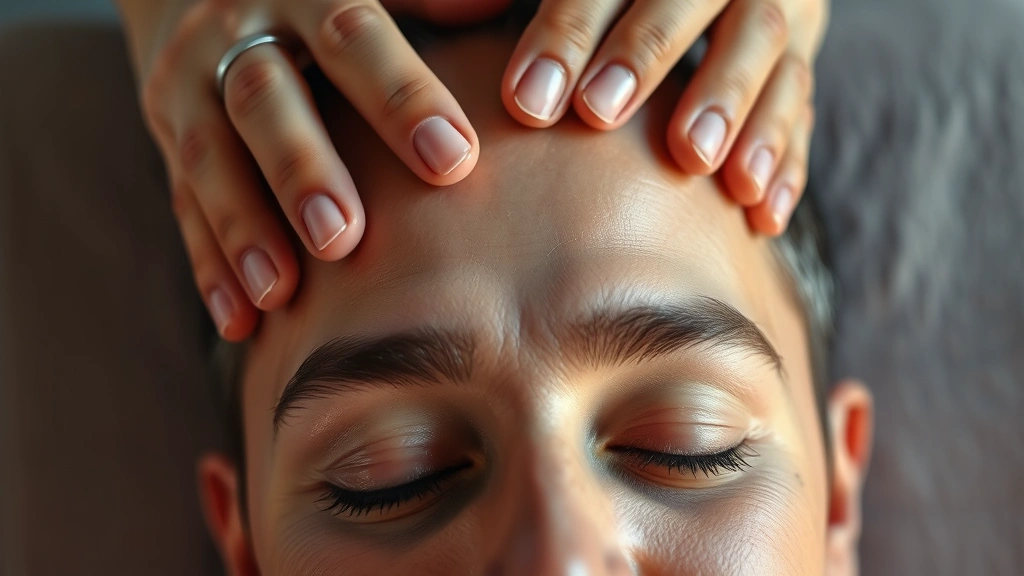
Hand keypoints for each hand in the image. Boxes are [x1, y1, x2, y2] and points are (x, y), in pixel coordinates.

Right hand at [130, 0, 509, 339]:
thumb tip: (499, 4)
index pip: (351, 36)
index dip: (400, 97)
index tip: (453, 162)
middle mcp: (235, 31)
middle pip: (264, 99)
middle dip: (301, 170)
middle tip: (344, 239)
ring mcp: (188, 84)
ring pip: (210, 157)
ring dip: (243, 228)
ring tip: (280, 293)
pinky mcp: (166, 136)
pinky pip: (182, 202)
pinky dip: (209, 264)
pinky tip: (240, 319)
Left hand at [500, 0, 826, 234]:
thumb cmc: (610, 0)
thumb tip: (450, 13)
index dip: (569, 32)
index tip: (528, 100)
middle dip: (650, 55)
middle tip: (601, 117)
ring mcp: (777, 10)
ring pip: (770, 51)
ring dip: (740, 111)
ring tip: (707, 169)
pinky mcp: (800, 60)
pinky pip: (802, 104)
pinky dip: (787, 157)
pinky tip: (762, 214)